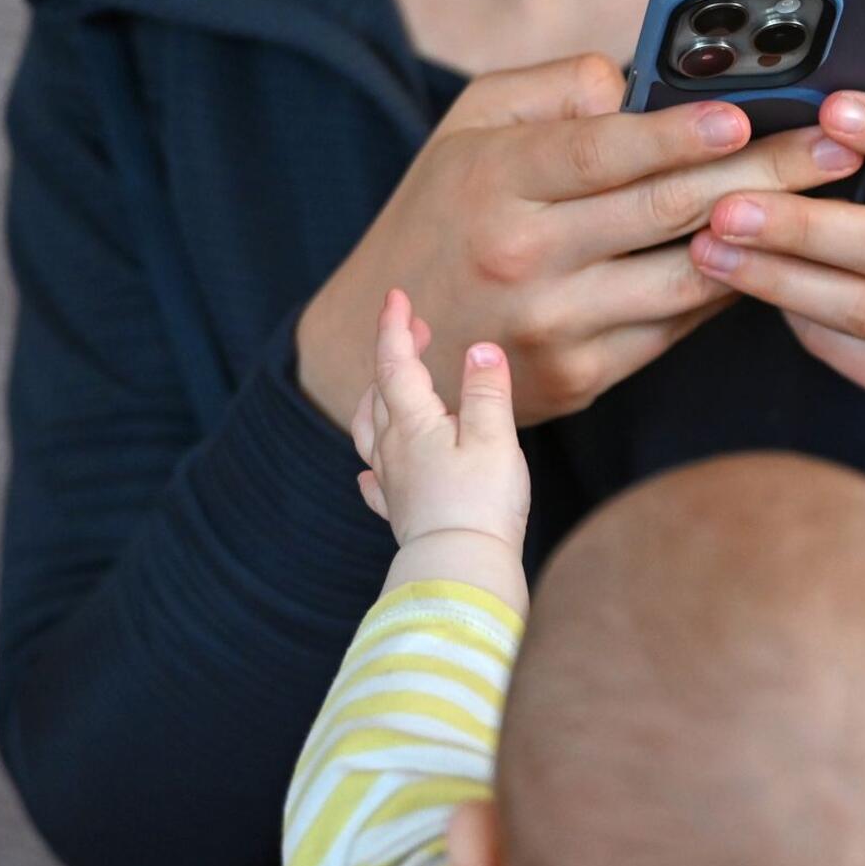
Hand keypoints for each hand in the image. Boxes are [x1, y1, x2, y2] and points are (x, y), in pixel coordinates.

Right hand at [298, 54, 864, 426]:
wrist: (380, 350)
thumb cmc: (440, 217)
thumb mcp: (468, 129)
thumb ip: (554, 92)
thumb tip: (639, 83)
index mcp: (497, 183)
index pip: (602, 153)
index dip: (678, 134)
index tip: (746, 113)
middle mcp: (526, 257)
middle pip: (667, 211)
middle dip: (766, 175)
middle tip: (837, 148)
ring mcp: (556, 326)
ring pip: (687, 278)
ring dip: (768, 240)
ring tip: (829, 204)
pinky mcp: (582, 377)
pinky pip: (676, 326)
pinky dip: (726, 289)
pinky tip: (772, 255)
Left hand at [350, 289, 529, 552]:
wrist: (460, 568)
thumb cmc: (481, 503)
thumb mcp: (494, 438)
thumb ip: (486, 391)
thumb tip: (480, 348)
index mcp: (414, 422)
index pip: (395, 363)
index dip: (395, 327)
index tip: (397, 297)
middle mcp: (394, 448)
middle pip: (381, 391)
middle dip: (393, 354)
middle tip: (413, 330)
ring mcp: (393, 482)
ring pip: (371, 432)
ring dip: (377, 401)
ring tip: (386, 388)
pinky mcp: (401, 513)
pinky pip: (376, 482)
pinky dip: (373, 466)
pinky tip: (370, 472)